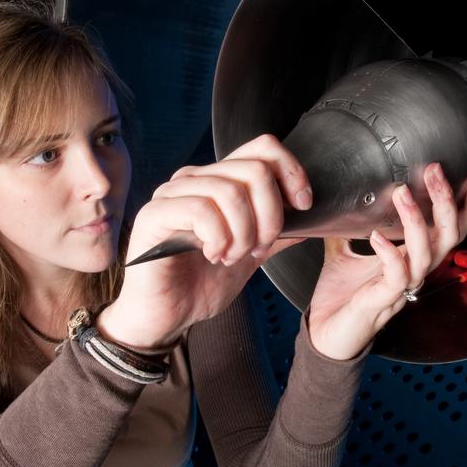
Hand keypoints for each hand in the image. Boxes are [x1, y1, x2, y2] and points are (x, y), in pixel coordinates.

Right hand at [97, 134, 310, 350]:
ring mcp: (172, 194)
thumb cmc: (200, 285)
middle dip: (270, 216)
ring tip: (233, 256)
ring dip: (244, 233)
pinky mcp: (154, 214)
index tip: (302, 207)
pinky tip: (213, 255)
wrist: (165, 318)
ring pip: (230, 191)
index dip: (291, 173)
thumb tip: (311, 220)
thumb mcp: (251, 256)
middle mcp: (195, 179)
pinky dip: (219, 238)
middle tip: (259, 249)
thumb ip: (276, 235)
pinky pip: (201, 210)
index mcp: (218, 181)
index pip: (263, 149)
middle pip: (254, 170)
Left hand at [306, 163, 466, 359]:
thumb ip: (347, 232)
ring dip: (416, 221)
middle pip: (447, 238)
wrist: (323, 337)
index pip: (447, 233)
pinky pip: (397, 277)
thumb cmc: (339, 301)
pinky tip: (376, 235)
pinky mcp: (382, 301)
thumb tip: (341, 205)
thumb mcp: (342, 255)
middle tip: (434, 172)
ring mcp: (401, 289)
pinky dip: (389, 254)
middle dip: (445, 203)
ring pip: (426, 255)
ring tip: (402, 193)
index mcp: (410, 261)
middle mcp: (413, 274)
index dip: (465, 210)